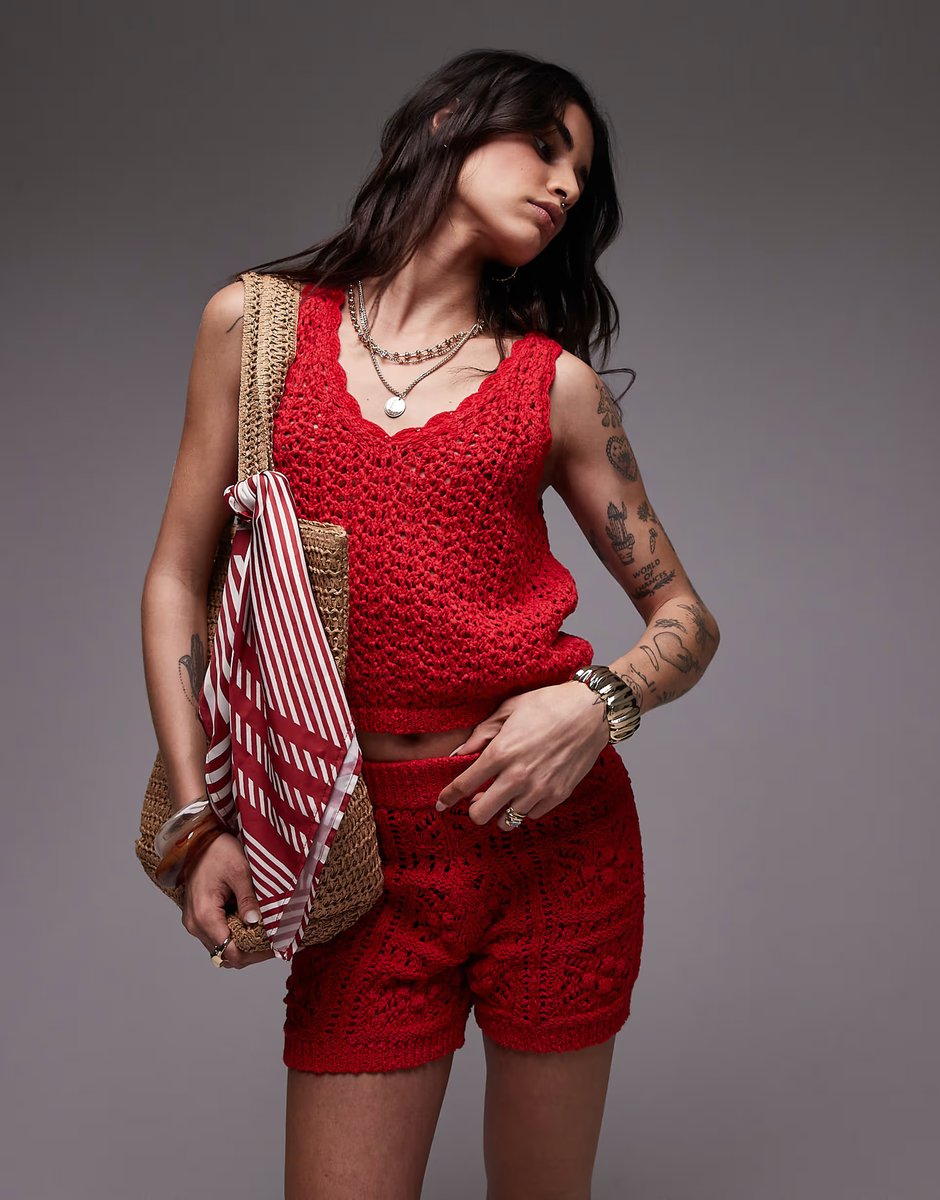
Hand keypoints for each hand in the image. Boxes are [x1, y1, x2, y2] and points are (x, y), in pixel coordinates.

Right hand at [180, 832, 274, 968]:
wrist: (198, 839)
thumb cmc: (218, 851)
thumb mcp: (239, 871)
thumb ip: (247, 898)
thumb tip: (256, 921)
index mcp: (205, 915)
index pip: (230, 951)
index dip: (255, 954)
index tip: (277, 945)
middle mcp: (195, 924)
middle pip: (225, 953)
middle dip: (252, 951)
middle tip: (276, 940)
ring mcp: (194, 922)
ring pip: (221, 947)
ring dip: (243, 944)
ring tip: (266, 933)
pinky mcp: (198, 917)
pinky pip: (217, 935)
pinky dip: (234, 935)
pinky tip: (251, 924)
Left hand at [435, 680, 610, 826]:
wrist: (592, 711)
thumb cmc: (549, 704)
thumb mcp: (509, 709)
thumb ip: (481, 733)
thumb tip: (459, 752)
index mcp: (501, 752)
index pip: (463, 785)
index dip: (447, 798)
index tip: (440, 805)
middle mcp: (517, 776)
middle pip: (480, 814)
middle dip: (473, 810)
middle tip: (476, 800)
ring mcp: (539, 789)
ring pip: (507, 821)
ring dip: (499, 812)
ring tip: (501, 799)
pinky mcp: (558, 795)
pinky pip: (532, 815)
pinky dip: (524, 809)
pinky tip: (525, 794)